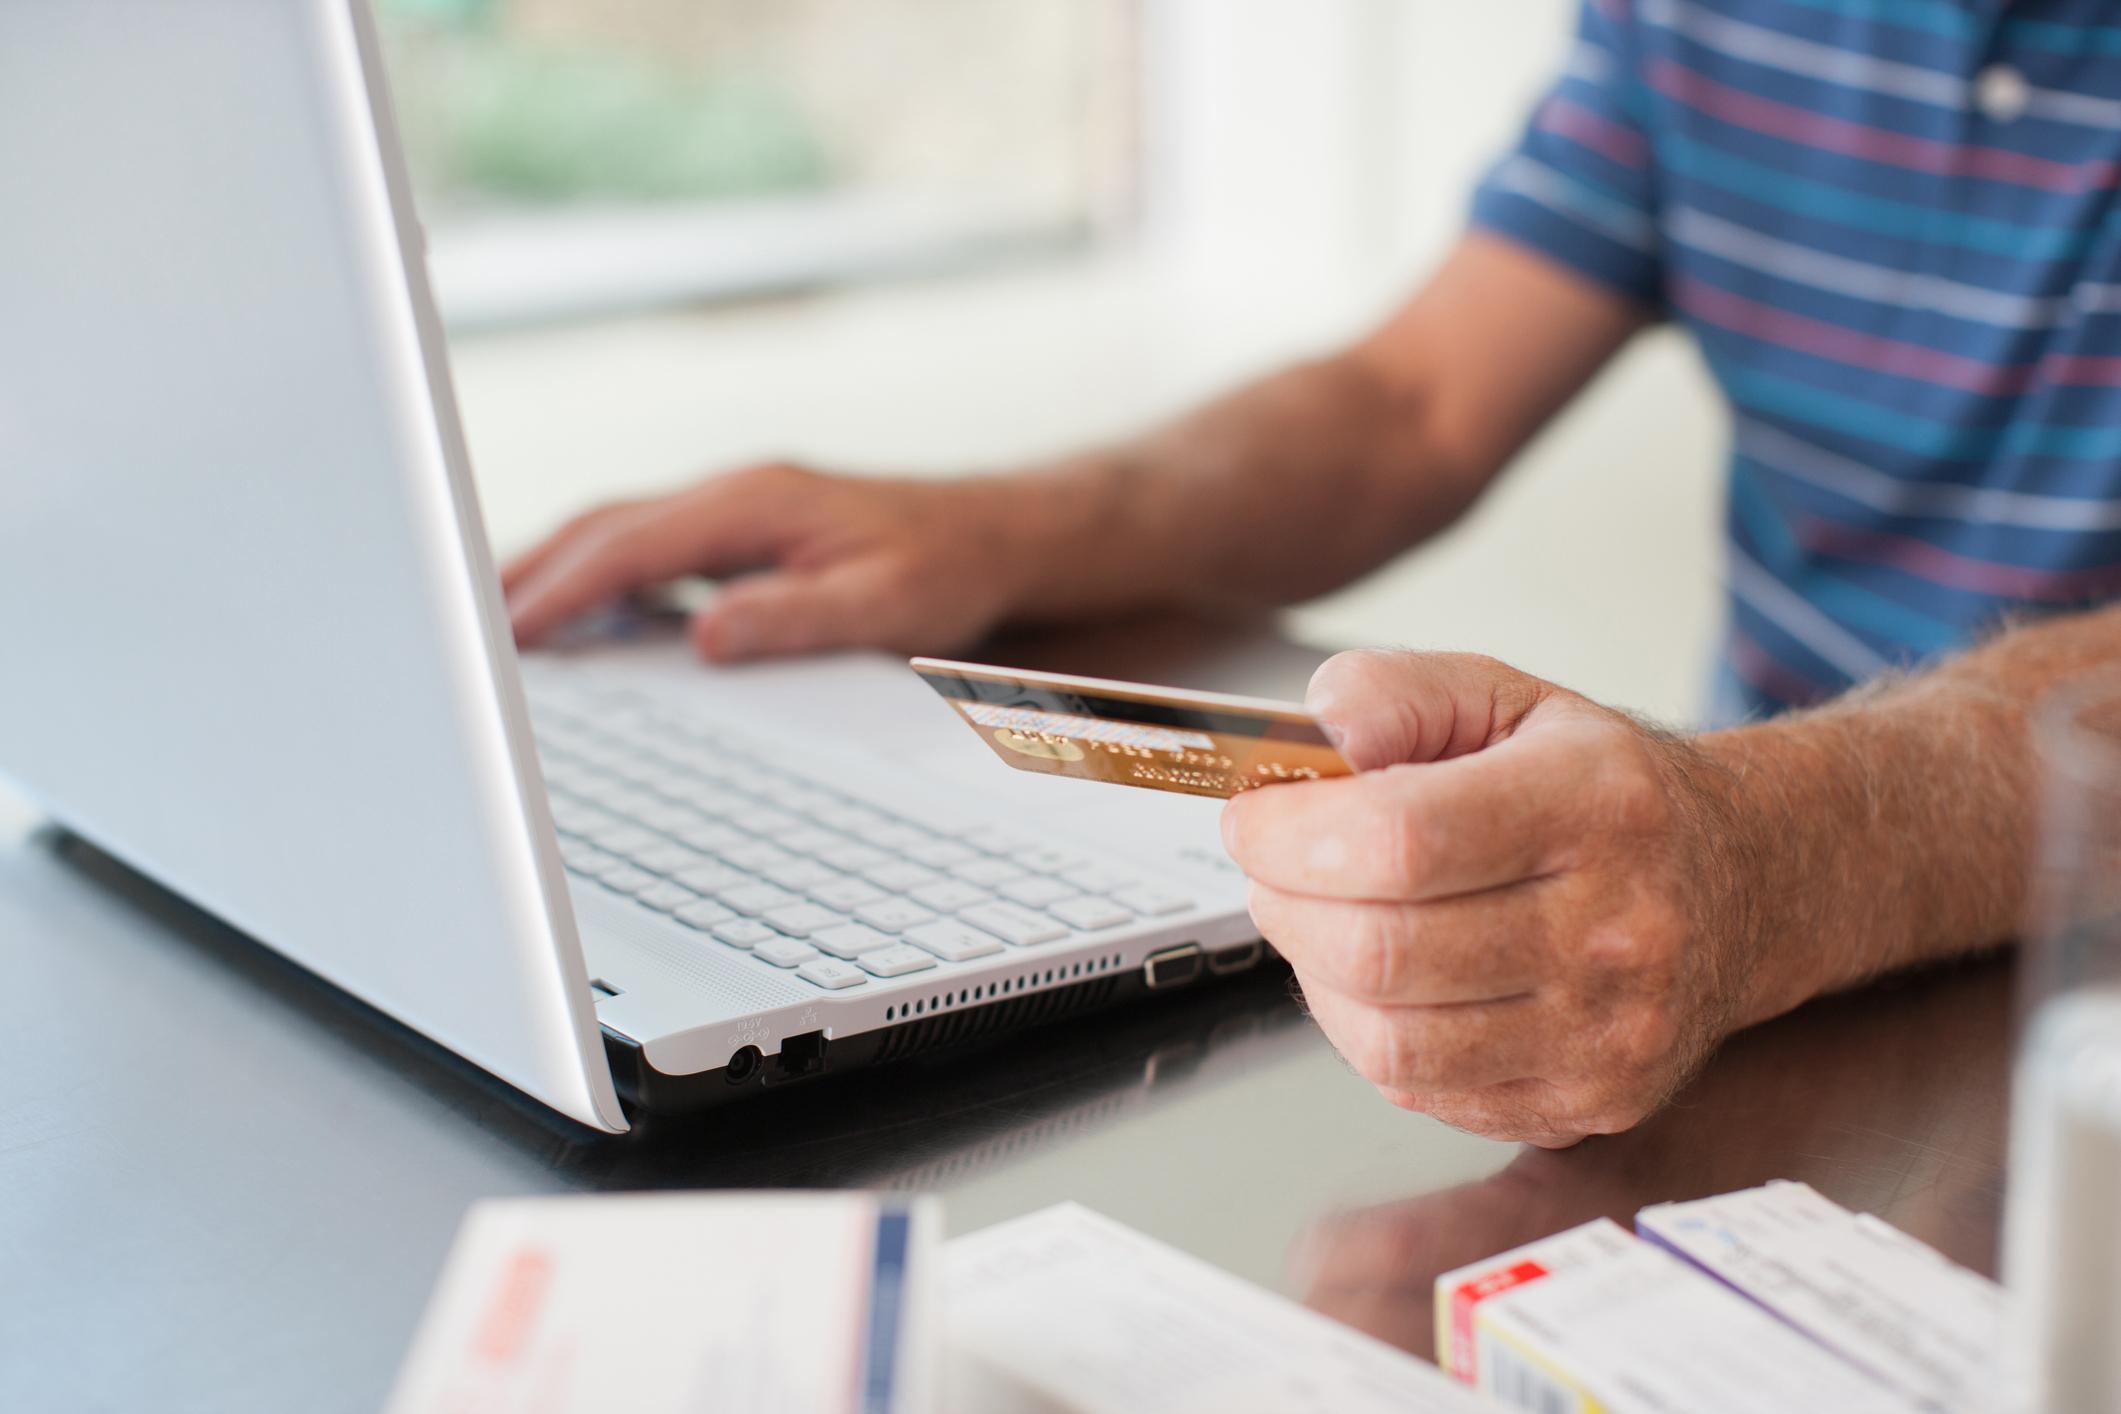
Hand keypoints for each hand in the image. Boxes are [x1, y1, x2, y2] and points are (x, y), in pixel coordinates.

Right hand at [502, 463, 1043, 659]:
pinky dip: (597, 575)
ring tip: (492, 621)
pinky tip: (577, 616)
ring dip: (553, 569)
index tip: (510, 633)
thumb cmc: (946, 567)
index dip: (564, 591)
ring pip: (618, 530)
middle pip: (604, 526)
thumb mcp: (884, 603)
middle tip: (460, 624)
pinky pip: (648, 546)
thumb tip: (706, 634)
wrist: (996, 533)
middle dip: (528, 572)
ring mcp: (734, 506)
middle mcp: (734, 492)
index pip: (632, 547)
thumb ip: (795, 619)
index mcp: (756, 503)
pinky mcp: (742, 529)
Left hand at [1220, 650, 1761, 1146]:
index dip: (1290, 836)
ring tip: (1322, 922)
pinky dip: (1367, 1036)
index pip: (1400, 838)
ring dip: (1316, 978)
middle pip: (1380, 950)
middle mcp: (1617, 926)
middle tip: (1273, 871)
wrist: (1737, 885)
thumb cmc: (1598, 789)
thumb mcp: (1504, 698)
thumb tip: (1314, 739)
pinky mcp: (1589, 1101)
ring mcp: (1609, 1031)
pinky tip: (1383, 982)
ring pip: (1388, 1040)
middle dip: (1285, 906)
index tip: (1250, 819)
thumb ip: (1395, 695)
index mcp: (1594, 802)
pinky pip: (1422, 1090)